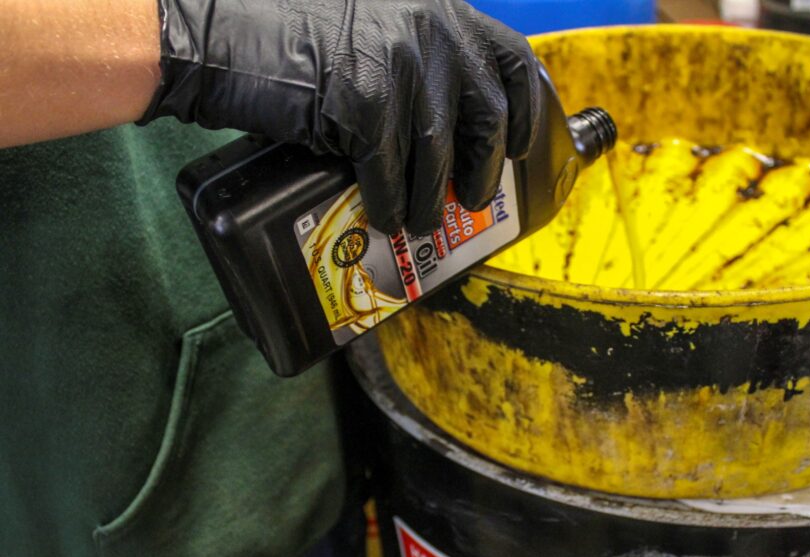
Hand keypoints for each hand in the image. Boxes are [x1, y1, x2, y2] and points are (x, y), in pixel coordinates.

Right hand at [142, 0, 541, 234]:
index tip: (519, 143)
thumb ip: (422, 60)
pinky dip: (391, 202)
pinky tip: (386, 216)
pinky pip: (392, 171)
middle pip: (487, 117)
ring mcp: (400, 64)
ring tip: (420, 221)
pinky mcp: (366, 100)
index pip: (511, 60)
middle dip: (482, 170)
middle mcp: (431, 31)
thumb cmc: (293, 37)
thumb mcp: (376, 29)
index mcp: (440, 10)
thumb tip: (456, 130)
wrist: (224, 32)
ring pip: (439, 155)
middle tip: (470, 199)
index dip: (525, 110)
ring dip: (431, 199)